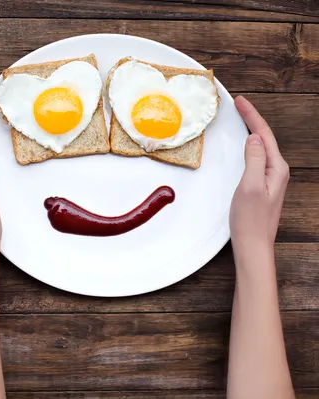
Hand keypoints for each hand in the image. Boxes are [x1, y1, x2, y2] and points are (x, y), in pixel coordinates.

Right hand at [229, 96, 289, 252]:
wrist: (253, 245)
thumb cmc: (250, 220)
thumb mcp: (250, 186)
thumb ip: (253, 159)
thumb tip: (253, 138)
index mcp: (276, 169)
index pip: (264, 134)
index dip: (252, 115)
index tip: (240, 101)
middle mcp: (276, 172)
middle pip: (264, 138)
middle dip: (252, 119)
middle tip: (239, 105)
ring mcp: (270, 180)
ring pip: (261, 148)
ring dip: (251, 131)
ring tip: (242, 118)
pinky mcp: (262, 187)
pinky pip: (256, 159)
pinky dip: (248, 147)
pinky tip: (243, 146)